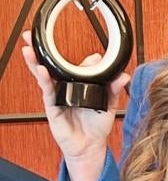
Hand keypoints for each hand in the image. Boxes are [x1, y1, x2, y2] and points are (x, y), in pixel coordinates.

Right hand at [20, 30, 129, 180]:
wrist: (89, 145)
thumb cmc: (97, 125)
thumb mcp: (109, 105)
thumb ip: (115, 90)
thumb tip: (123, 75)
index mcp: (83, 84)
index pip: (81, 66)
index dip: (85, 59)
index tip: (94, 54)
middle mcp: (69, 87)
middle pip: (55, 65)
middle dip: (45, 51)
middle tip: (36, 35)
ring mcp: (58, 95)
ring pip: (45, 74)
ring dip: (36, 61)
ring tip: (30, 49)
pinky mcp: (52, 105)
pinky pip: (47, 90)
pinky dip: (44, 79)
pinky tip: (41, 70)